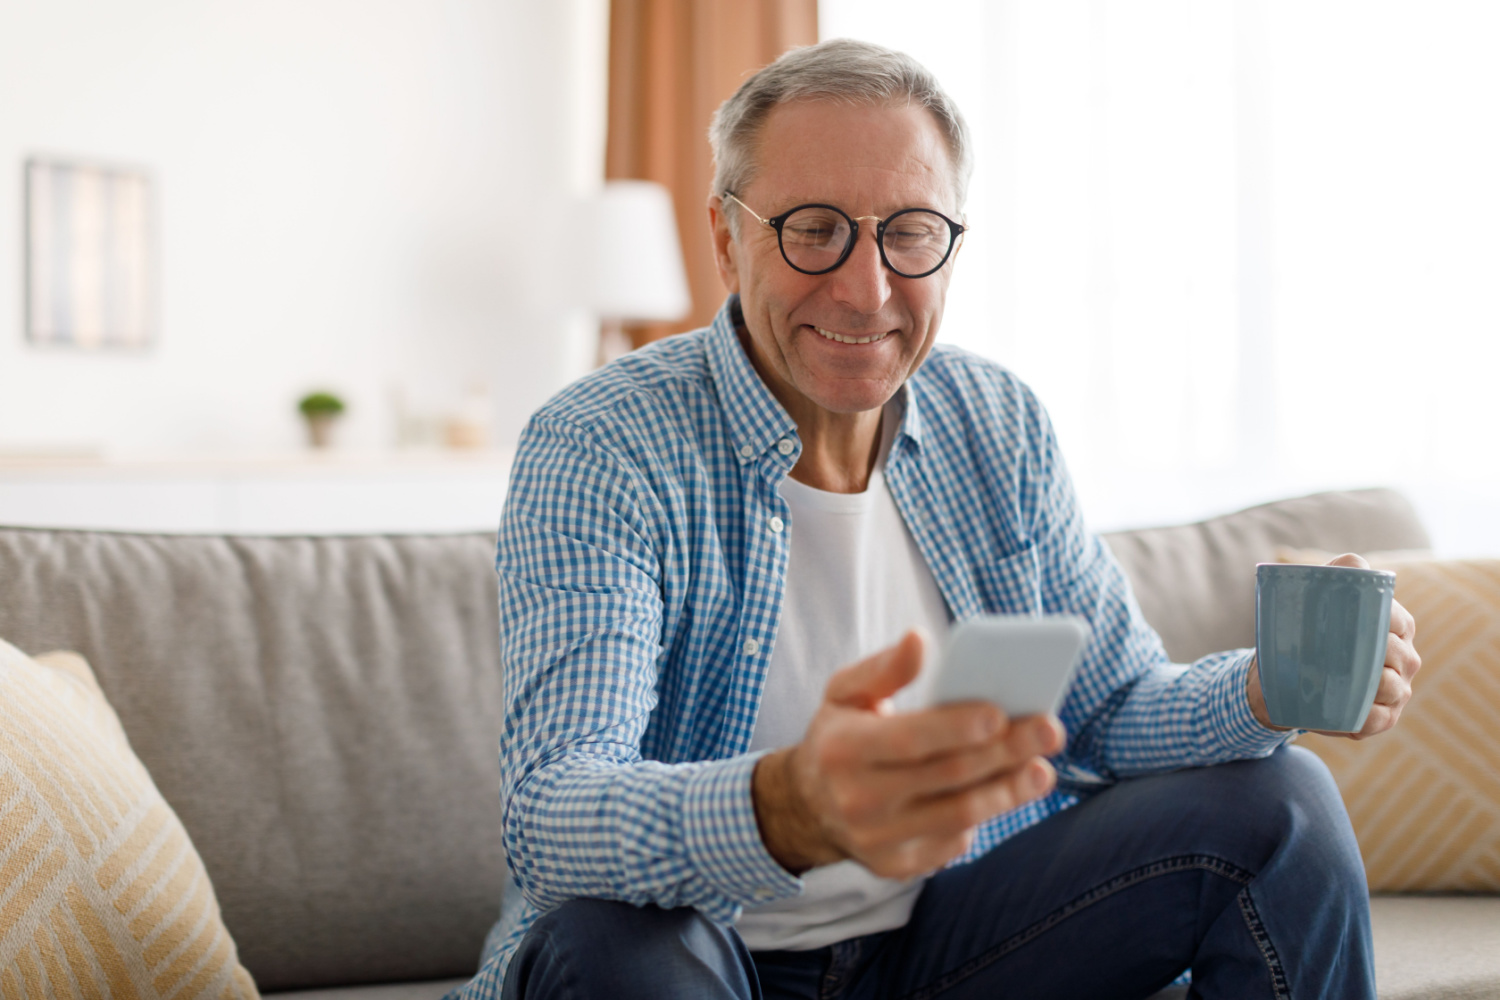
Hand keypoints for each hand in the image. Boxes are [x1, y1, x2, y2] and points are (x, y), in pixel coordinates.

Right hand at [751, 629, 1065, 878]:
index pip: (909, 739)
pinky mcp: (896, 866)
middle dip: (1005, 752)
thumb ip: (884, 667)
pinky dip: (982, 817)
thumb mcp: (844, 694)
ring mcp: (877, 839)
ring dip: (1009, 791)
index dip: (957, 727)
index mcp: (844, 749)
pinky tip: (1003, 793)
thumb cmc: (838, 737)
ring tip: (1042, 768)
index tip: (1001, 712)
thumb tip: (920, 640)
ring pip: (960, 814)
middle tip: (1049, 730)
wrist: (806, 807)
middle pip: (948, 775)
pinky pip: (953, 842)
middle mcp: (858, 800)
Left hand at [1247, 552, 1421, 739]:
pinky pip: (1380, 720)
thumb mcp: (1317, 595)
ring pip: (1393, 689)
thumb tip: (1354, 565)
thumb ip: (1338, 572)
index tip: (1347, 623)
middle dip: (1373, 655)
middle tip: (1336, 652)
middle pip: (1400, 656)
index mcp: (1396, 627)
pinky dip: (1364, 719)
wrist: (1283, 676)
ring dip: (1369, 688)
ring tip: (1338, 682)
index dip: (1379, 622)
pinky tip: (1347, 717)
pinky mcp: (1384, 717)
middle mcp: (1404, 658)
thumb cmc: (1305, 630)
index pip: (1398, 622)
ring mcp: (1397, 690)